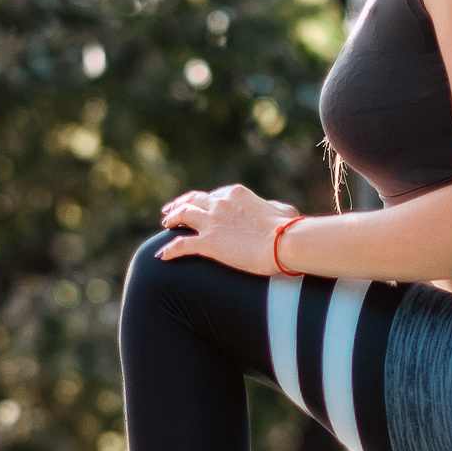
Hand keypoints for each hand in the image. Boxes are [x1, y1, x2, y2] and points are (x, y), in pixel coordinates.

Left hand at [157, 183, 301, 275]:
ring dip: (172, 218)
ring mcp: (212, 222)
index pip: (215, 195)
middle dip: (181, 203)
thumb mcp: (283, 210)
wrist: (285, 243)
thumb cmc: (290, 229)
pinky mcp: (208, 243)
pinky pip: (181, 245)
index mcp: (236, 194)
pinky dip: (170, 249)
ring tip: (165, 224)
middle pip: (194, 200)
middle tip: (172, 210)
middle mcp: (220, 204)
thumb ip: (271, 207)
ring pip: (183, 215)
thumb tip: (273, 208)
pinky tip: (161, 256)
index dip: (205, 201)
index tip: (201, 206)